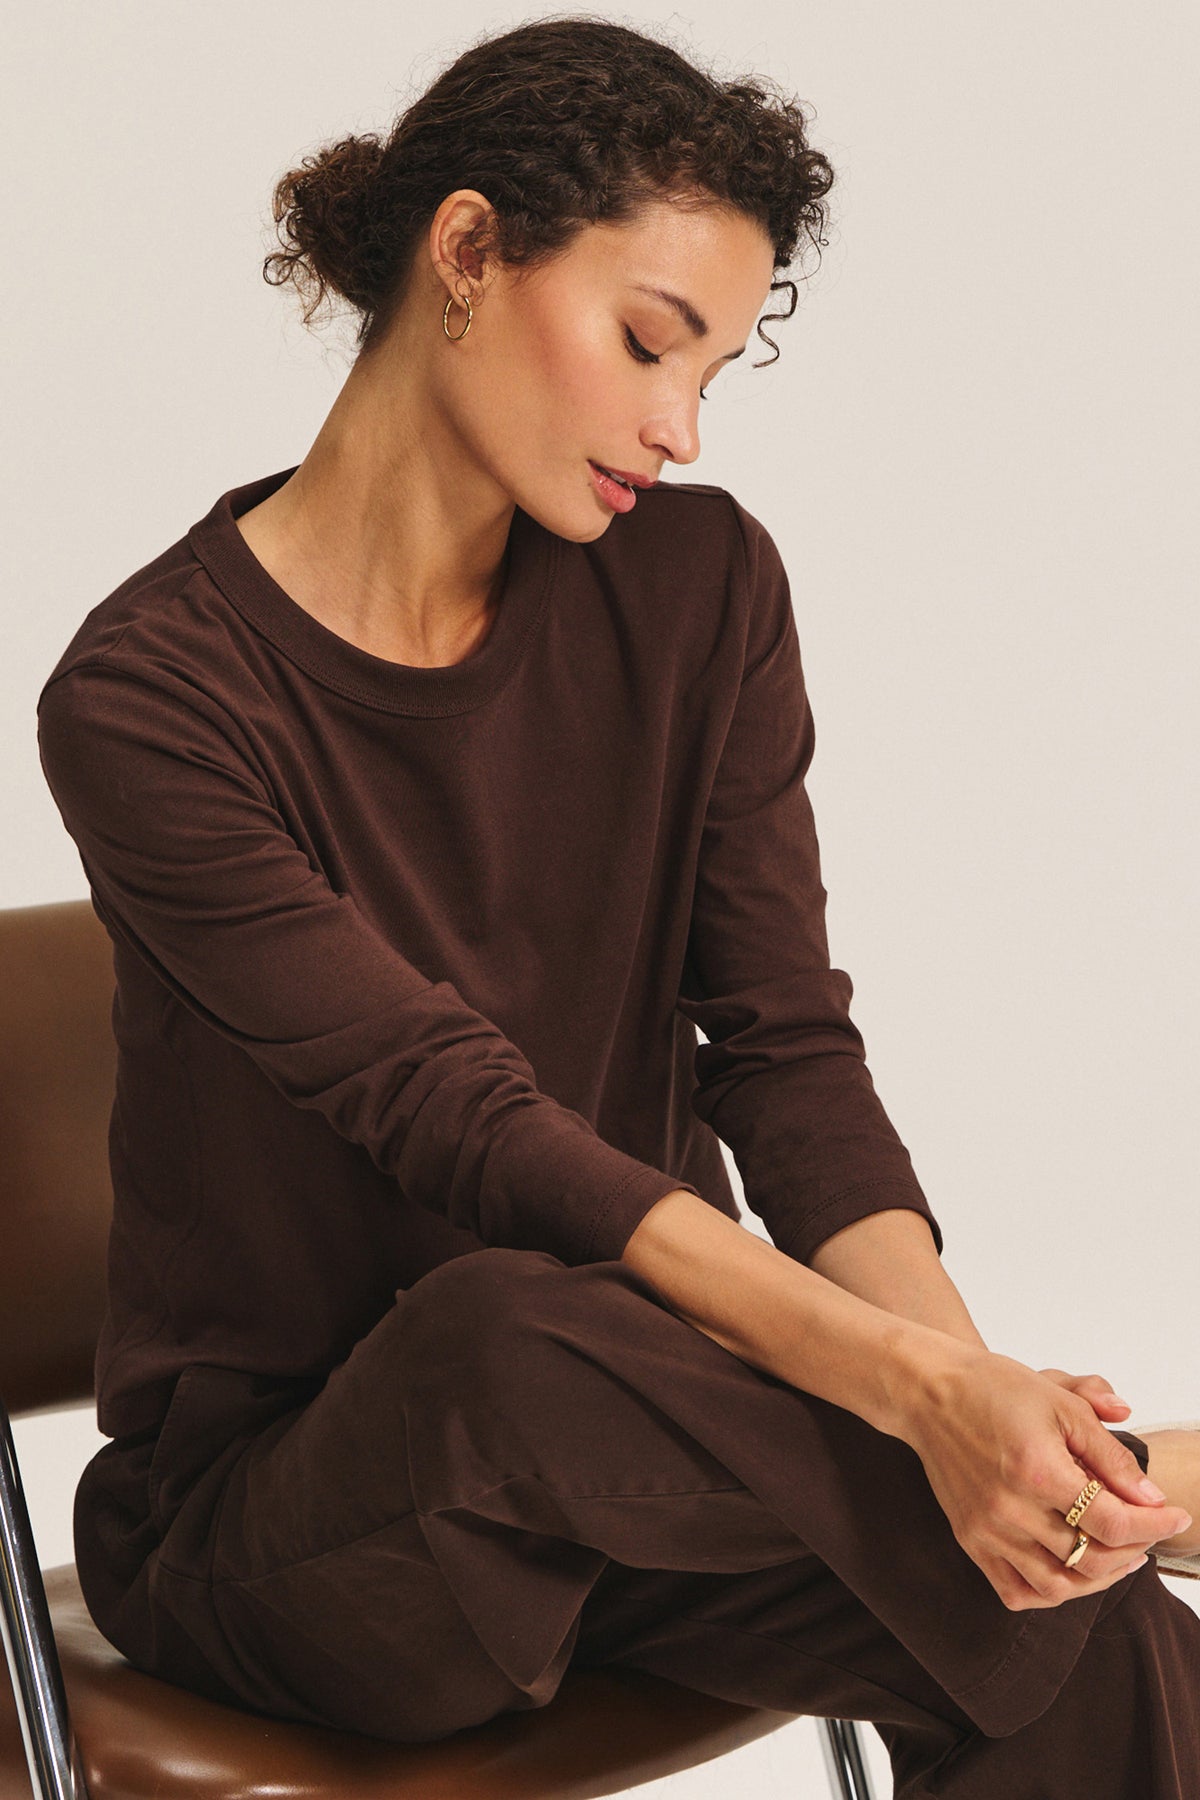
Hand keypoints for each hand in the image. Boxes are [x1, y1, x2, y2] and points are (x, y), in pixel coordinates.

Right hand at [903, 1345, 1192, 1610]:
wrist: (930, 1392)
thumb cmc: (994, 1388)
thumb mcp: (1062, 1401)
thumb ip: (1110, 1452)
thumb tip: (1150, 1496)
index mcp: (1037, 1470)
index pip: (1113, 1522)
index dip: (1155, 1525)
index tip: (1176, 1515)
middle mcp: (1010, 1510)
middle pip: (1092, 1559)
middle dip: (1134, 1549)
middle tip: (1149, 1530)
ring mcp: (987, 1531)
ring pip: (1059, 1586)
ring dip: (1100, 1578)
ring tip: (1119, 1554)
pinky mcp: (970, 1540)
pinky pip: (1016, 1592)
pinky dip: (1052, 1592)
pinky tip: (1072, 1570)